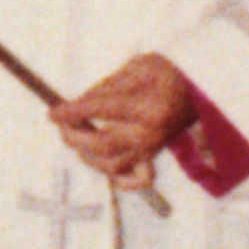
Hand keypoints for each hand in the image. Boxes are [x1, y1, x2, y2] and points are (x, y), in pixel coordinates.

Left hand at [55, 48, 195, 188]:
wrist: (195, 89)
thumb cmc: (164, 74)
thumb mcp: (138, 67)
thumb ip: (107, 87)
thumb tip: (77, 106)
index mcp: (149, 108)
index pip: (101, 111)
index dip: (72, 112)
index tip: (52, 112)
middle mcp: (151, 135)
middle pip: (102, 145)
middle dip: (74, 136)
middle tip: (60, 124)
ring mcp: (152, 150)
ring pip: (112, 166)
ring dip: (86, 155)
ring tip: (75, 138)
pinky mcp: (153, 157)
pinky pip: (138, 180)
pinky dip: (119, 180)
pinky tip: (101, 165)